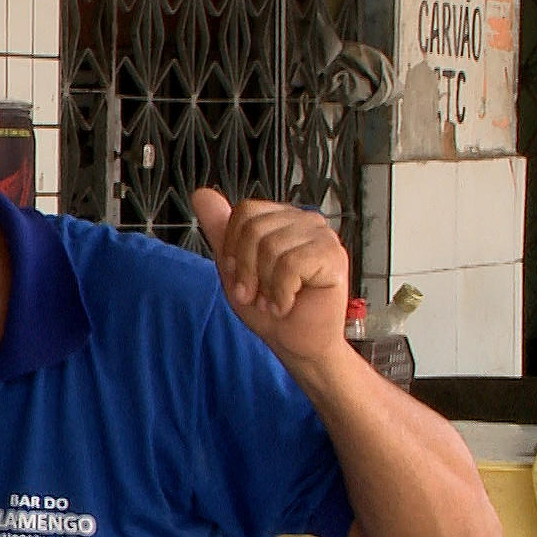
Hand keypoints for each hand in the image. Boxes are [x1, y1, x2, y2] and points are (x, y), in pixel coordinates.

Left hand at [191, 188, 351, 368]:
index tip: (242, 277)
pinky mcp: (334, 255)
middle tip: (258, 293)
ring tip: (276, 299)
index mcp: (281, 218)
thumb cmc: (269, 308)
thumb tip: (202, 193)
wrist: (296, 343)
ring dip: (266, 285)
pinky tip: (289, 303)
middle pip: (254, 228)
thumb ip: (220, 230)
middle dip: (247, 270)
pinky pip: (290, 265)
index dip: (235, 249)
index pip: (244, 212)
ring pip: (271, 247)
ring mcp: (322, 236)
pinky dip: (282, 293)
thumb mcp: (234, 268)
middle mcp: (304, 220)